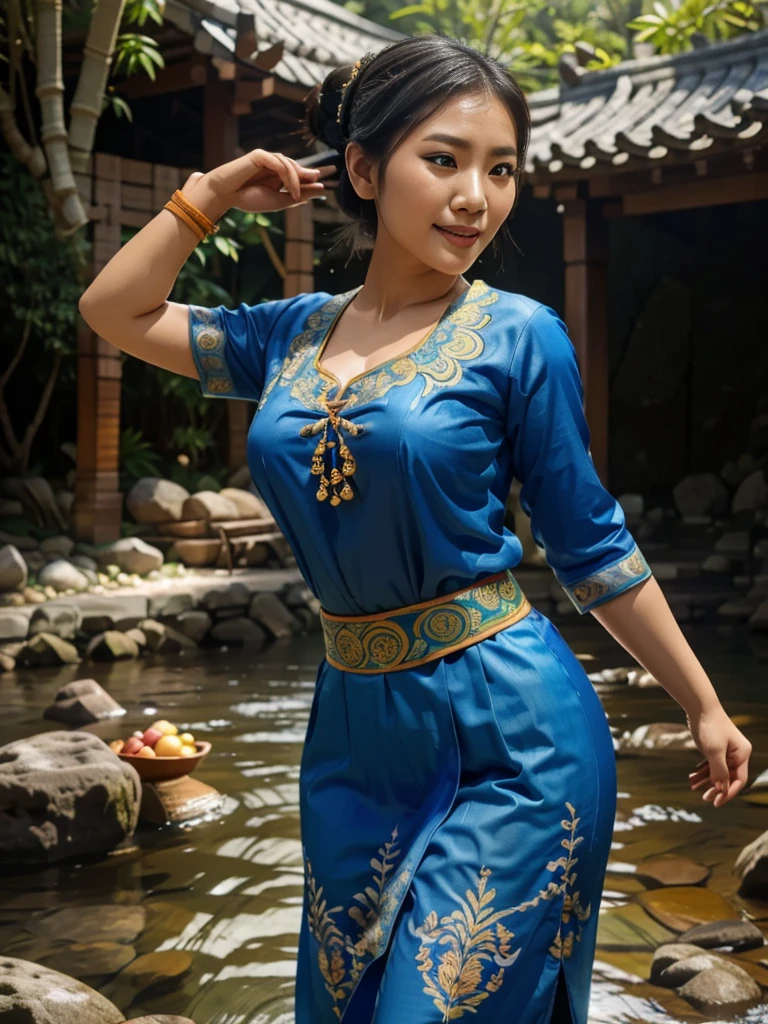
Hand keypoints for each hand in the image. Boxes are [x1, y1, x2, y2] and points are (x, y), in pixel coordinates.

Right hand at [182, 149, 336, 219]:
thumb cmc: (248, 200)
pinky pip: (279, 162)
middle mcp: (274, 167)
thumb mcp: (278, 202)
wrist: (226, 196)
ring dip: (296, 180)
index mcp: (278, 178)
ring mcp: (267, 160)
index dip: (314, 177)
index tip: (330, 181)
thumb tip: (320, 190)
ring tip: (296, 196)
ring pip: (290, 165)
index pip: (300, 175)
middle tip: (326, 179)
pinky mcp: (259, 155)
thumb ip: (297, 196)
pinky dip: (287, 175)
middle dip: (311, 174)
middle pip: (298, 168)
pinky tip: (290, 188)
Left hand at [686, 703, 751, 807]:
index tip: (716, 802)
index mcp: (742, 754)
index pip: (738, 780)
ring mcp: (726, 750)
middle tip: (705, 798)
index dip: (728, 792)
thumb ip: (718, 771)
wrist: (699, 706)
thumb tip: (721, 789)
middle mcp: (737, 753)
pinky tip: (692, 779)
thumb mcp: (714, 751)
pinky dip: (702, 772)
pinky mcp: (715, 748)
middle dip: (717, 788)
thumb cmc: (709, 726)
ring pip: (718, 771)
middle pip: (728, 777)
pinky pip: (710, 764)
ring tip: (694, 788)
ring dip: (707, 781)